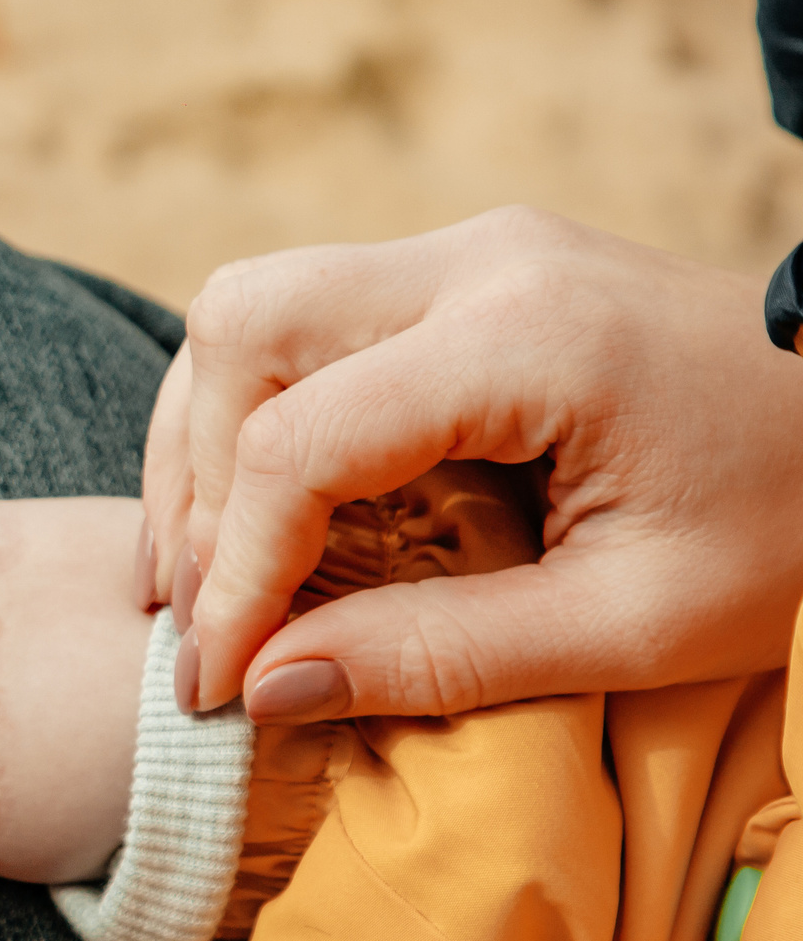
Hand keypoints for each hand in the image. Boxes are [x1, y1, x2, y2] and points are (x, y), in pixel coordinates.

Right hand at [142, 206, 802, 719]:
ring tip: (206, 575)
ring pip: (253, 309)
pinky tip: (258, 518)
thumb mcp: (633, 624)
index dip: (234, 573)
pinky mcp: (468, 273)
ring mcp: (471, 252)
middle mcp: (480, 260)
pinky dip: (252, 415)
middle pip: (245, 328)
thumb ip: (438, 655)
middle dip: (195, 482)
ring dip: (206, 440)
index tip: (214, 685)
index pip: (301, 442)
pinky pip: (303, 322)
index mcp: (530, 339)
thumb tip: (263, 688)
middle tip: (200, 615)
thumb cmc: (789, 527)